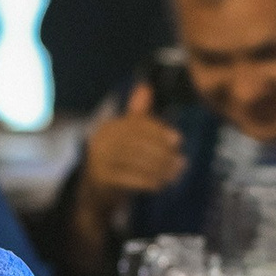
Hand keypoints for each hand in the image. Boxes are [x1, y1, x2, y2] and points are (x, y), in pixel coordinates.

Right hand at [79, 83, 187, 202]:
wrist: (95, 189)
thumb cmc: (118, 159)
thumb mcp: (127, 135)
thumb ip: (138, 115)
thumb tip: (145, 87)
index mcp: (110, 126)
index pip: (137, 125)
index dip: (159, 131)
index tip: (178, 140)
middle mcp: (102, 140)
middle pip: (137, 144)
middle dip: (162, 153)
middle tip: (181, 162)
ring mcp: (99, 160)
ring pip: (135, 162)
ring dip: (158, 169)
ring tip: (174, 174)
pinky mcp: (101, 179)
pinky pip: (128, 180)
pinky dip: (147, 182)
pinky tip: (160, 185)